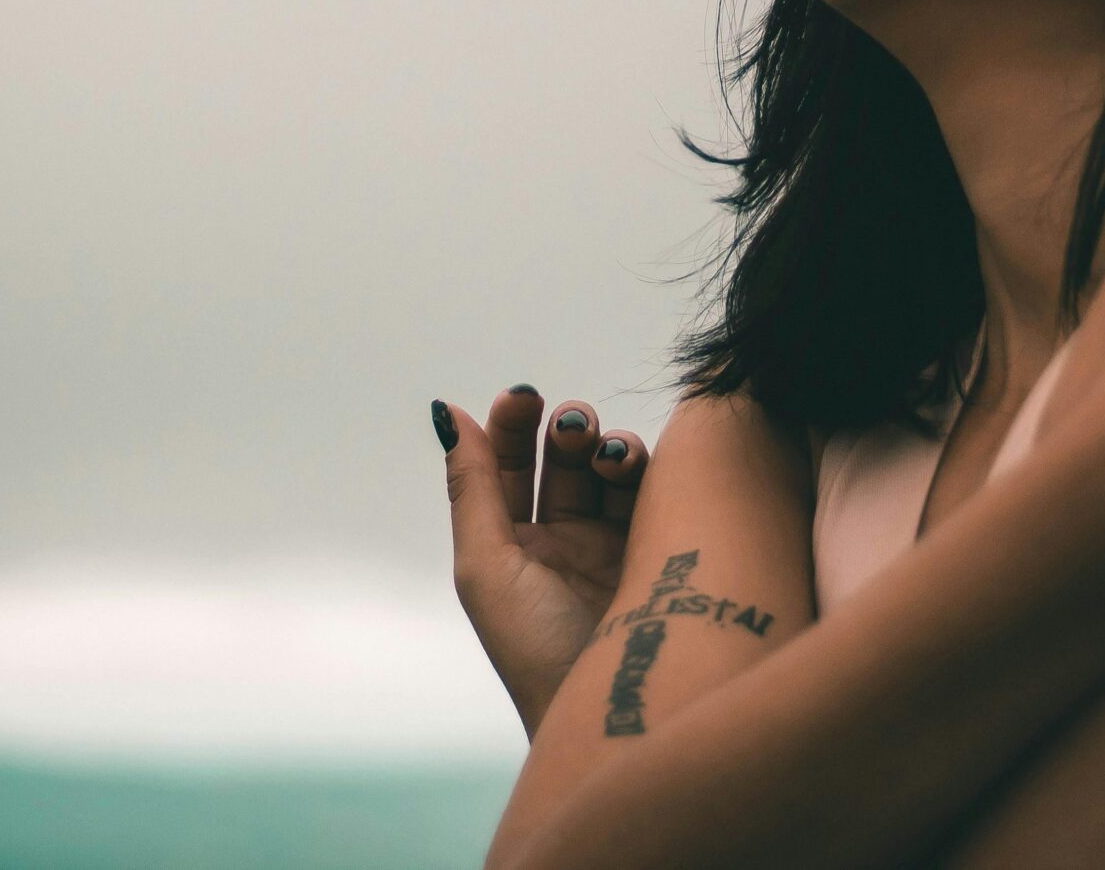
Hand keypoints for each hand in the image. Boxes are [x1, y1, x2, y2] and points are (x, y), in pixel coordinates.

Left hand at [431, 387, 648, 738]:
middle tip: (571, 423)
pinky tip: (631, 463)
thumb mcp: (487, 565)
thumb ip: (470, 486)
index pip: (507, 468)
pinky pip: (653, 492)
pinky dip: (642, 467)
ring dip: (603, 446)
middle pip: (559, 462)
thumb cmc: (534, 648)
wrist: (607, 708)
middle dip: (562, 431)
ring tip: (604, 451)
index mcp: (510, 547)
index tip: (522, 396)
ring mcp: (611, 546)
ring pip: (608, 471)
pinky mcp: (659, 550)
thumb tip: (446, 410)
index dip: (511, 427)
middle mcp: (559, 543)